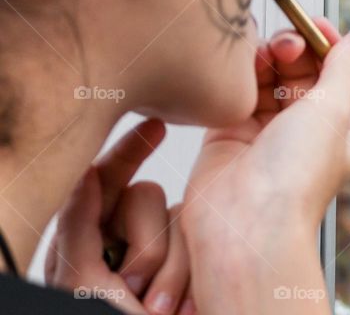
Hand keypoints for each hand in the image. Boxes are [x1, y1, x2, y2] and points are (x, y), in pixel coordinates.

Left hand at [46, 119, 194, 313]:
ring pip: (179, 218)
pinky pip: (199, 239)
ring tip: (161, 305)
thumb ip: (79, 225)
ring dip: (171, 264)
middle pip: (148, 198)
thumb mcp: (79, 283)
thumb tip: (89, 172)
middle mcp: (127, 240)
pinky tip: (184, 298)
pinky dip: (190, 268)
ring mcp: (162, 251)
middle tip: (140, 281)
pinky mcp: (192, 262)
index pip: (110, 178)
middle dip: (148, 236)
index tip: (155, 124)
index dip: (130, 149)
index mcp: (89, 240)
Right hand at [180, 18, 349, 313]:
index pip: (335, 72)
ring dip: (267, 58)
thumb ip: (342, 69)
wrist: (245, 226)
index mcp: (341, 128)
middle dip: (295, 49)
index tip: (312, 23)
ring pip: (268, 76)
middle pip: (301, 70)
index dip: (325, 44)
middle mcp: (305, 129)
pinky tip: (240, 66)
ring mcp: (267, 130)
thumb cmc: (296, 179)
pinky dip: (240, 74)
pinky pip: (238, 89)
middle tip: (287, 44)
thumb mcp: (331, 111)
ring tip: (265, 57)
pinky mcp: (231, 131)